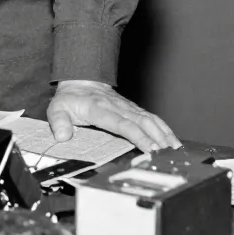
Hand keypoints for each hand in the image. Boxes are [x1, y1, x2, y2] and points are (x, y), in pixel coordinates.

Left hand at [47, 80, 180, 152]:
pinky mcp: (133, 109)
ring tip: (176, 150)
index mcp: (99, 108)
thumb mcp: (57, 108)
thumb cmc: (70, 98)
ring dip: (164, 134)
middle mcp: (117, 106)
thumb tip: (62, 136)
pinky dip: (164, 129)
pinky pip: (152, 118)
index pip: (121, 123)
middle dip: (157, 138)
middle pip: (141, 122)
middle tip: (168, 155)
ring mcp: (127, 107)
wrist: (80, 80)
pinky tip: (173, 140)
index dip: (137, 136)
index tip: (150, 148)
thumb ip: (58, 122)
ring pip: (150, 119)